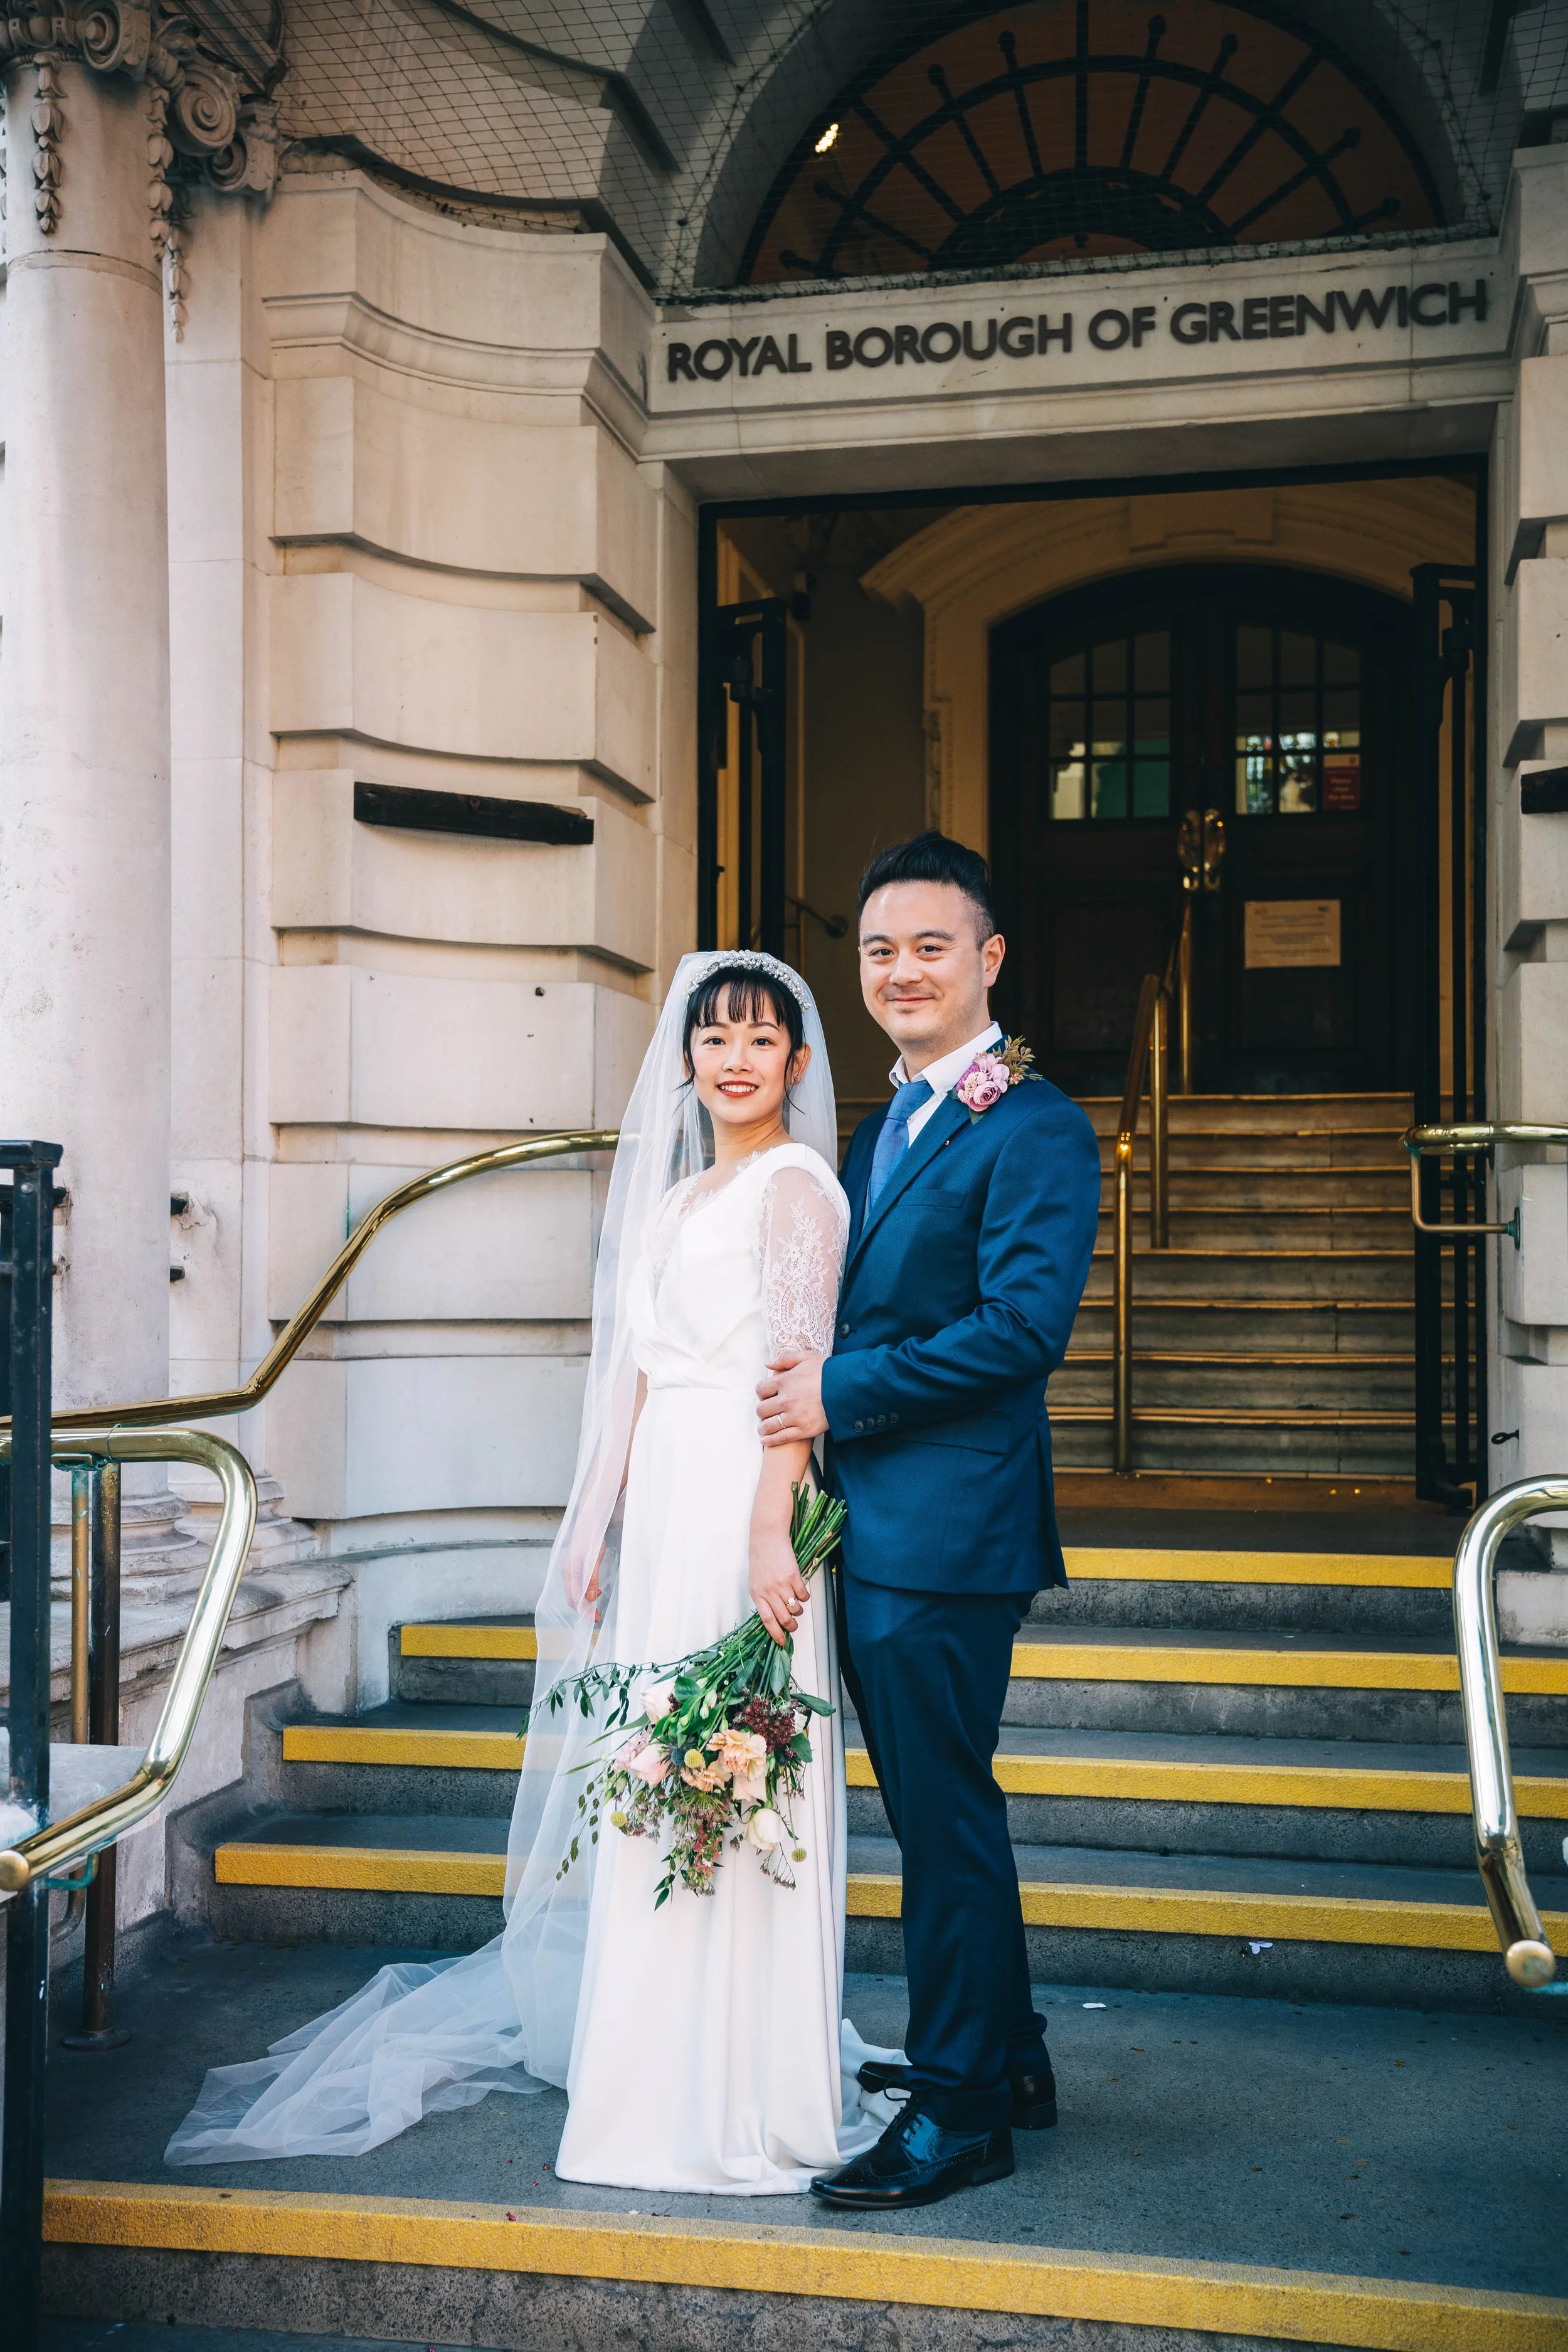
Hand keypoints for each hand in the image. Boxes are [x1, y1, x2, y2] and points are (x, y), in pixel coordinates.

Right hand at [571, 1536, 605, 1611]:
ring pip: (574, 1592)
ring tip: (596, 1604)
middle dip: (583, 1609)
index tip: (595, 1618)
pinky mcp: (573, 1567)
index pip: (575, 1598)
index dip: (584, 1610)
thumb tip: (590, 1598)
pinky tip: (594, 1590)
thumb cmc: (592, 1539)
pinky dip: (583, 1592)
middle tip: (596, 1616)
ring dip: (584, 1601)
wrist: (588, 1522)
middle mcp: (567, 1573)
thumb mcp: (594, 1560)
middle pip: (572, 1598)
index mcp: (570, 1572)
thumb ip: (592, 1580)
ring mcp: (568, 1570)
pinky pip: (576, 1585)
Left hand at [749, 1525, 810, 1646]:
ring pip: (795, 1608)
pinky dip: (804, 1597)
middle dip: (791, 1627)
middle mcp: (769, 1592)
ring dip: (798, 1611)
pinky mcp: (794, 1576)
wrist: (767, 1538)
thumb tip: (774, 1617)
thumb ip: (763, 1599)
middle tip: (793, 1626)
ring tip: (795, 1605)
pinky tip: (800, 1591)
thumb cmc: (760, 1560)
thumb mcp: (755, 1582)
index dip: (776, 1633)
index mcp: (757, 1594)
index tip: (782, 1642)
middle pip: (784, 1618)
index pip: (767, 1621)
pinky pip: (803, 1596)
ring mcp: (782, 1584)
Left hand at [756, 1351, 827, 1445]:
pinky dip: (770, 1440)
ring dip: (763, 1427)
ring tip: (764, 1428)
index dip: (761, 1393)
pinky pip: (780, 1438)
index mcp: (785, 1381)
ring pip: (768, 1426)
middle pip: (762, 1409)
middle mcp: (786, 1399)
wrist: (849, 1389)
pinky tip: (765, 1440)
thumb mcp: (808, 1357)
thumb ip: (786, 1358)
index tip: (765, 1396)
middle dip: (762, 1411)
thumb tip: (768, 1363)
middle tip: (766, 1412)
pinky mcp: (803, 1430)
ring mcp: (794, 1416)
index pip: (761, 1389)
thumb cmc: (829, 1372)